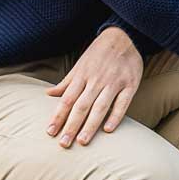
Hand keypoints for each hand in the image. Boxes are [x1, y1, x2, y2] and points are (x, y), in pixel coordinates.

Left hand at [45, 26, 143, 147]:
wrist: (123, 36)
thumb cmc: (98, 53)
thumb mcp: (80, 65)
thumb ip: (66, 82)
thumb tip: (48, 94)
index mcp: (82, 75)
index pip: (67, 99)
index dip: (58, 116)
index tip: (50, 132)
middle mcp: (96, 80)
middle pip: (81, 106)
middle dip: (72, 125)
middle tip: (64, 144)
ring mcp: (114, 82)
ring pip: (100, 106)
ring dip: (90, 125)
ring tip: (82, 141)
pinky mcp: (130, 84)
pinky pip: (122, 103)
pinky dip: (115, 116)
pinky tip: (108, 130)